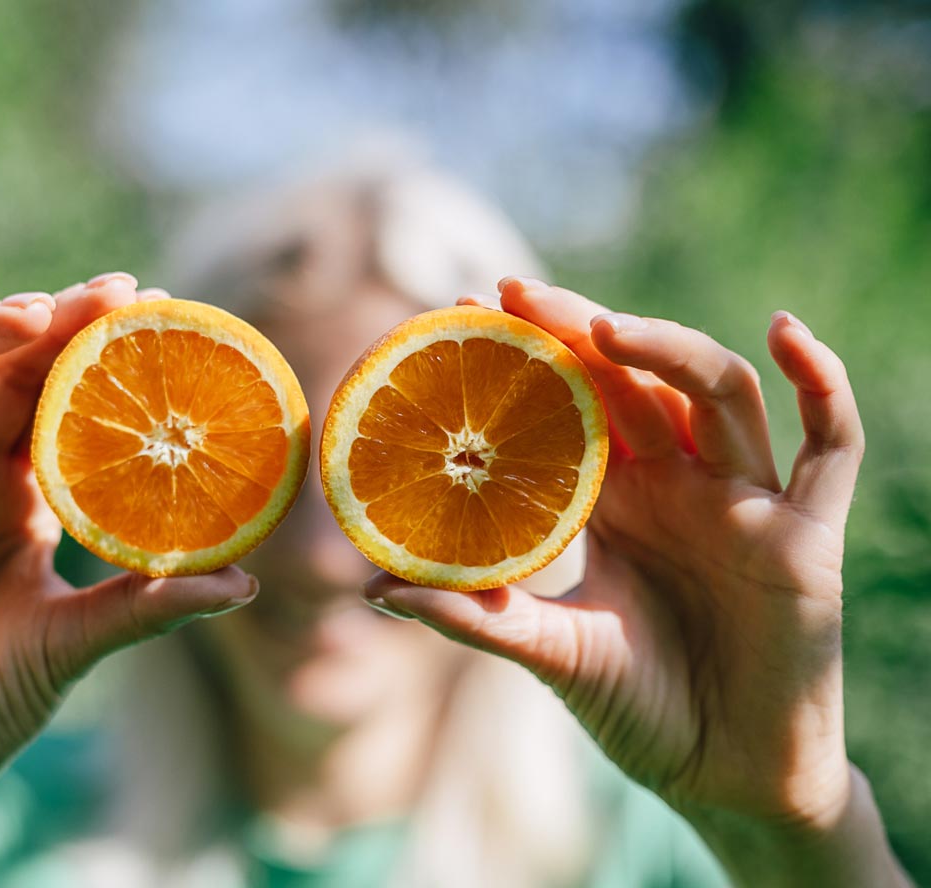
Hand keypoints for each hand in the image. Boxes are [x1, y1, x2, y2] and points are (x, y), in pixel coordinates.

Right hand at [0, 273, 255, 814]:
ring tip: (37, 318)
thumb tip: (247, 583)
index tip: (158, 312)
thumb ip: (147, 607)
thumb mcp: (77, 641)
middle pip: (1, 363)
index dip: (98, 348)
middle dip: (53, 318)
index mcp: (22, 491)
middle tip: (116, 292)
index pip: (58, 392)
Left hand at [364, 278, 887, 875]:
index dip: (522, 356)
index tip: (456, 311)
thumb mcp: (551, 653)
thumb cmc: (639, 710)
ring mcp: (744, 501)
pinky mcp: (808, 534)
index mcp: (615, 500)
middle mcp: (678, 484)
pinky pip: (831, 446)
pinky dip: (822, 384)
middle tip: (510, 292)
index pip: (568, 404)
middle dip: (576, 329)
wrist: (724, 780)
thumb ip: (476, 618)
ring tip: (601, 326)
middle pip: (633, 378)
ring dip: (667, 349)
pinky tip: (786, 330)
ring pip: (717, 393)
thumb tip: (374, 591)